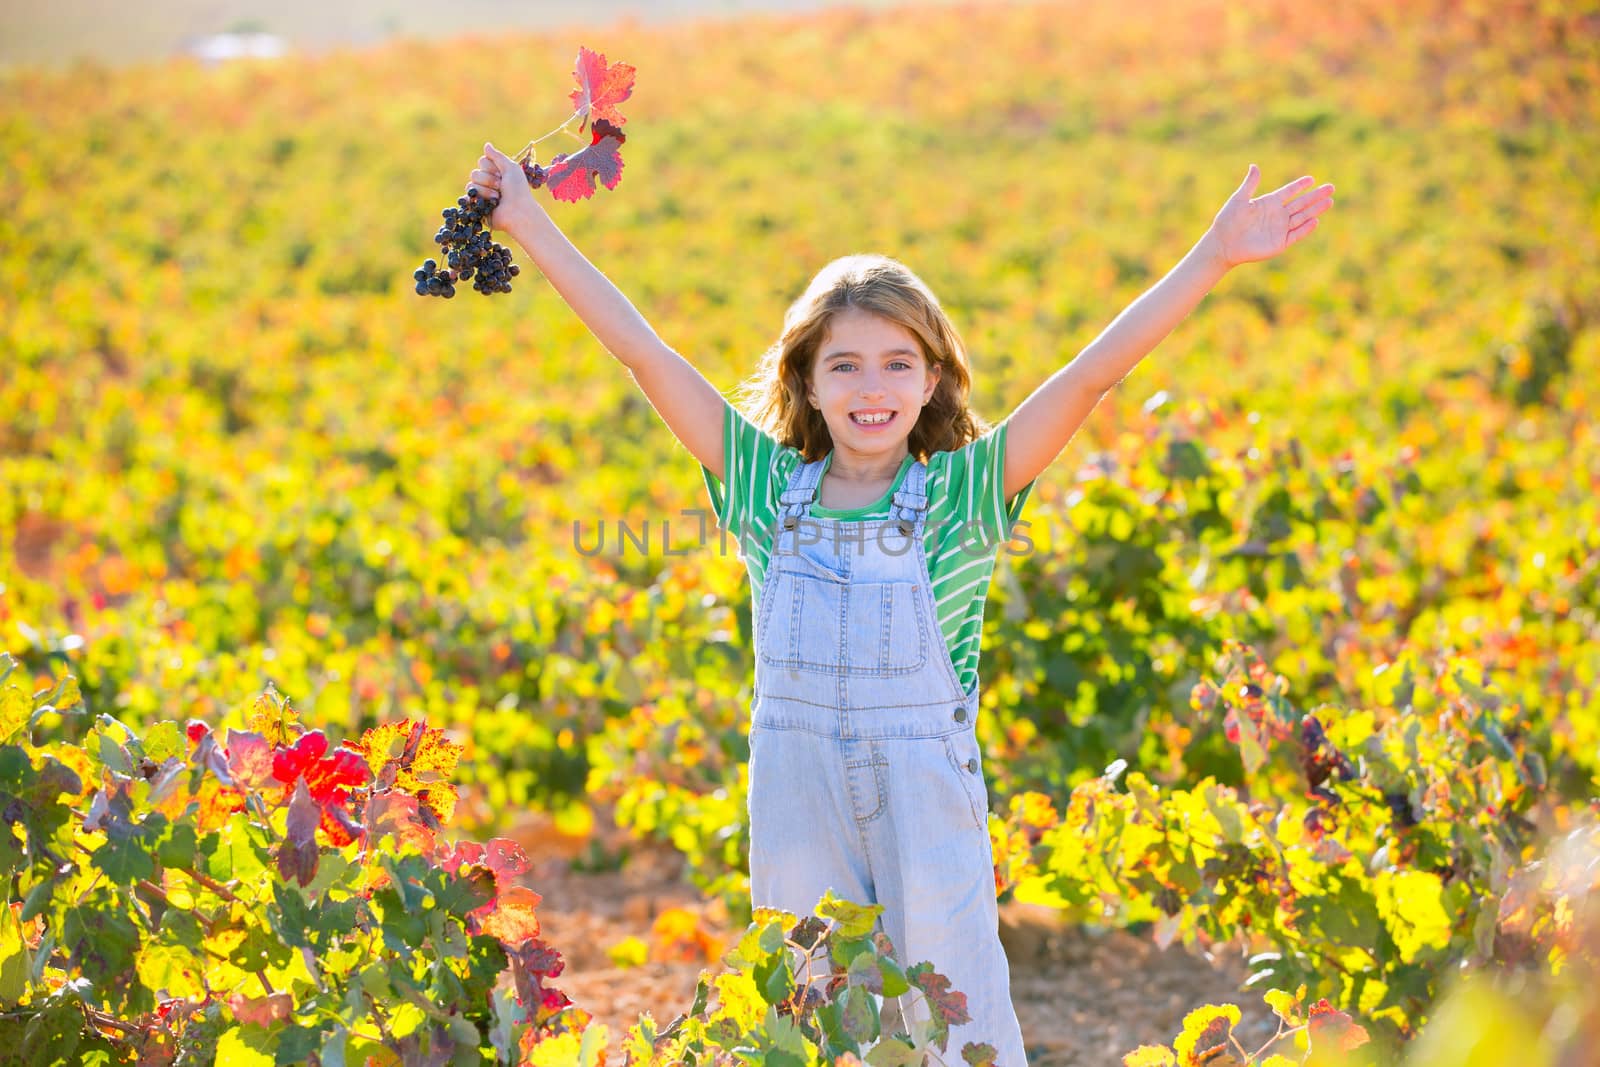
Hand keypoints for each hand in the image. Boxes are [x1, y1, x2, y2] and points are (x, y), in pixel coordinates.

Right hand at [467, 141, 541, 237]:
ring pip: (471, 185)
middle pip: (475, 173)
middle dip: (488, 180)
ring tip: (497, 198)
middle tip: (501, 187)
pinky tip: (486, 203)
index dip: (490, 167)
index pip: (482, 162)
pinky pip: (466, 198)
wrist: (518, 212)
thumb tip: (486, 145)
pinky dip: (476, 199)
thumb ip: (497, 156)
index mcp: (496, 173)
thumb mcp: (510, 168)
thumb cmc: (518, 190)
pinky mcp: (477, 208)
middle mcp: (487, 183)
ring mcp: (481, 196)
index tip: (502, 174)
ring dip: (486, 191)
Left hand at [1207, 164, 1334, 268]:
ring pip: (1302, 217)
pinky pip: (1295, 234)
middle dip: (1315, 196)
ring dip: (1315, 210)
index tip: (1311, 179)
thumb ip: (1250, 184)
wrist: (1223, 244)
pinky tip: (1315, 220)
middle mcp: (1277, 215)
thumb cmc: (1228, 221)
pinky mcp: (1279, 243)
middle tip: (1331, 187)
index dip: (1299, 185)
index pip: (1289, 192)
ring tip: (1329, 201)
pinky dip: (1305, 229)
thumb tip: (1254, 166)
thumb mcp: (1239, 199)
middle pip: (1301, 203)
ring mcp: (1279, 229)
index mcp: (1268, 203)